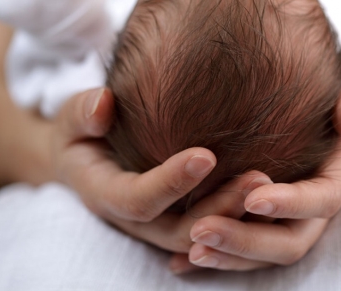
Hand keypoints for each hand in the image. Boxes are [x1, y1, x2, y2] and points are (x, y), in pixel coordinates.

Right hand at [52, 87, 272, 257]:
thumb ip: (82, 113)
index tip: (206, 154)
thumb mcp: (70, 120)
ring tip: (270, 185)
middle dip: (218, 207)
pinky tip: (270, 195)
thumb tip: (103, 104)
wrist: (84, 159)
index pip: (138, 199)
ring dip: (235, 216)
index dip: (170, 182)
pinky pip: (209, 229)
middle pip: (178, 228)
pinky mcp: (175, 217)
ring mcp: (157, 223)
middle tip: (258, 179)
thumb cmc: (81, 133)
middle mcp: (134, 219)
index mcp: (105, 194)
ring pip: (200, 235)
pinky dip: (236, 220)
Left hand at [173, 59, 340, 271]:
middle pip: (292, 239)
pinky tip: (187, 255)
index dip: (292, 203)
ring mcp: (301, 208)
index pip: (324, 198)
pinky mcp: (281, 209)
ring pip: (271, 248)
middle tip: (201, 231)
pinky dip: (226, 252)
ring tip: (191, 249)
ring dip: (233, 254)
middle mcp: (322, 198)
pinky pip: (256, 238)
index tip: (254, 199)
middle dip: (249, 241)